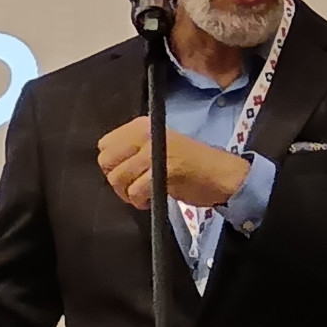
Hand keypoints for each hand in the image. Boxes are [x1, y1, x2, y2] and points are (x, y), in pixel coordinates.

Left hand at [97, 116, 250, 209]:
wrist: (222, 174)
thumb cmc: (192, 163)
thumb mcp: (158, 147)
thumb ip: (133, 151)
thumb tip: (109, 166)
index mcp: (142, 125)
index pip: (104, 144)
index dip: (112, 163)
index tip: (126, 173)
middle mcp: (146, 133)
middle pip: (106, 161)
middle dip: (116, 180)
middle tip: (132, 187)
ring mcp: (155, 150)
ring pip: (118, 177)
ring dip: (128, 193)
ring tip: (143, 195)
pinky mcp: (163, 170)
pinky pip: (135, 190)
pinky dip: (140, 201)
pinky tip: (150, 200)